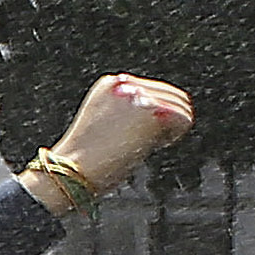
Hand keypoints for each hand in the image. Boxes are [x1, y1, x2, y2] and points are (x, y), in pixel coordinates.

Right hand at [49, 73, 195, 196]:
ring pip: (179, 106)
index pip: (154, 89)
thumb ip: (126, 113)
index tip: (143, 134)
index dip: (157, 112)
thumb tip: (159, 116)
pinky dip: (175, 135)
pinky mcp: (152, 112)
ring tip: (152, 145)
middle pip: (171, 94)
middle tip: (154, 142)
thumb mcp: (102, 124)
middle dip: (167, 119)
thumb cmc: (84, 159)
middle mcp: (125, 83)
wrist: (71, 170)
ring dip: (171, 128)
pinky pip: (183, 119)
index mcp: (109, 83)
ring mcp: (139, 96)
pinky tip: (157, 146)